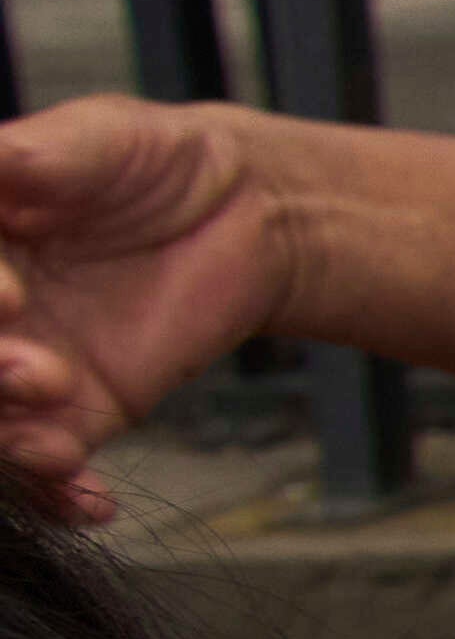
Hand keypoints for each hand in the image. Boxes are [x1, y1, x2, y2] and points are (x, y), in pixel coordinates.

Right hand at [0, 101, 282, 520]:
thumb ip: (35, 158)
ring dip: (10, 435)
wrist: (247, 214)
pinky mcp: (75, 411)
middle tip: (36, 369)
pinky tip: (91, 500)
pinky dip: (57, 492)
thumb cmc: (157, 162)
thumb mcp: (96, 138)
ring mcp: (19, 364)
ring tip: (59, 426)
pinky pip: (47, 465)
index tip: (9, 295)